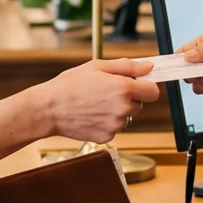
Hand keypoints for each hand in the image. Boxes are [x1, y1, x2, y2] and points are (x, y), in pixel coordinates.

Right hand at [40, 58, 158, 143]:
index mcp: (123, 88)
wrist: (49, 109)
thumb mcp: (98, 66)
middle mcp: (122, 108)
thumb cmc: (69, 85)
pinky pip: (115, 128)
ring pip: (127, 117)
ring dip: (118, 111)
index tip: (139, 85)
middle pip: (140, 104)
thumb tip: (148, 66)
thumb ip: (127, 66)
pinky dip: (107, 122)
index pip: (153, 91)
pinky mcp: (107, 136)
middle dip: (129, 98)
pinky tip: (92, 114)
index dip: (146, 87)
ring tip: (96, 103)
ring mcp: (115, 125)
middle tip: (107, 92)